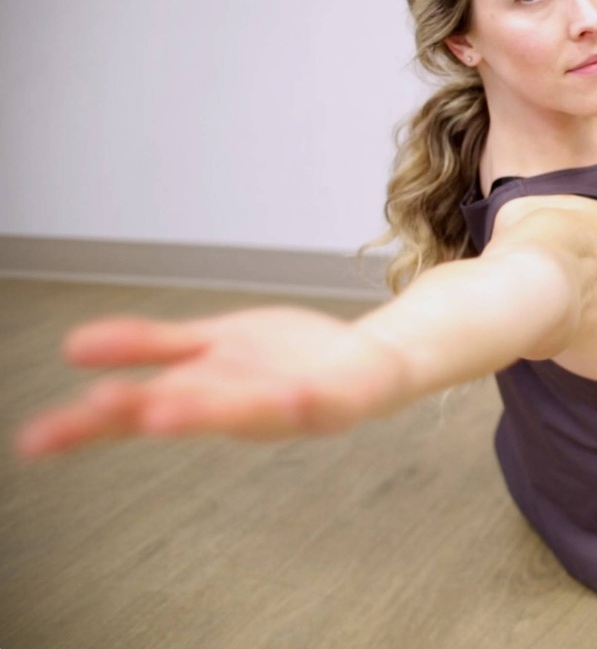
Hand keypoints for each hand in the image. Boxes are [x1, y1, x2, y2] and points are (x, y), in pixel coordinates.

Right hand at [15, 306, 405, 459]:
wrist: (367, 362)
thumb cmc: (287, 361)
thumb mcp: (210, 347)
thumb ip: (150, 348)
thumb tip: (74, 346)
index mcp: (206, 395)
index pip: (139, 414)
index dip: (87, 427)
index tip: (38, 440)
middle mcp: (242, 408)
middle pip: (189, 412)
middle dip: (145, 410)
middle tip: (100, 408)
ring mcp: (291, 407)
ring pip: (247, 412)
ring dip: (210, 412)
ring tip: (167, 410)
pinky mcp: (338, 401)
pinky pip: (321, 404)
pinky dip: (302, 403)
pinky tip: (289, 396)